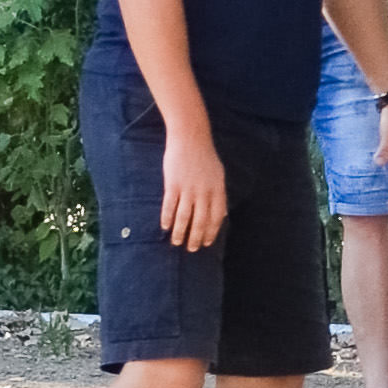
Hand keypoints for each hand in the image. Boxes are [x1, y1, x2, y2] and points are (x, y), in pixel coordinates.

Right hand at [159, 127, 228, 250]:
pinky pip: (170, 206)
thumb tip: (222, 215)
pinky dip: (167, 218)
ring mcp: (188, 188)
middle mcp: (204, 191)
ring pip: (184, 217)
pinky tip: (165, 227)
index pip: (217, 217)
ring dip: (180, 232)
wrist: (190, 137)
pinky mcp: (173, 184)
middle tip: (192, 249)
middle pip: (200, 221)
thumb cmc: (204, 156)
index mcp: (217, 189)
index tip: (207, 243)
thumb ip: (219, 194)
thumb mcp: (218, 175)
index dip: (212, 231)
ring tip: (176, 243)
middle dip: (196, 238)